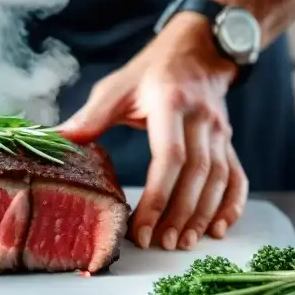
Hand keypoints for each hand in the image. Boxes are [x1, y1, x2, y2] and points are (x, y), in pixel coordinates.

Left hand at [56, 13, 248, 249]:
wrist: (197, 49)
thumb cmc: (151, 71)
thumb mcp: (118, 86)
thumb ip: (90, 116)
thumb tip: (56, 140)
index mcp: (171, 104)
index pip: (171, 157)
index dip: (158, 195)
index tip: (141, 225)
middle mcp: (201, 120)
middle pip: (197, 175)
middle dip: (179, 213)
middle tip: (161, 244)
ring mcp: (220, 132)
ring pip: (219, 179)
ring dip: (202, 214)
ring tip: (183, 243)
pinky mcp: (229, 141)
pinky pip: (237, 176)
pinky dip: (232, 204)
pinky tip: (219, 228)